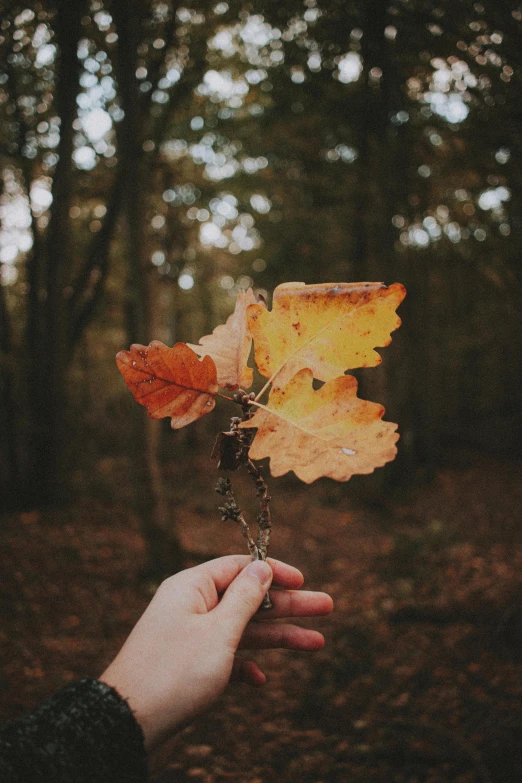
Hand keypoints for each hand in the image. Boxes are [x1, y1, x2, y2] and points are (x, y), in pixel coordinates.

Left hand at [99, 555, 332, 750]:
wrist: (128, 724)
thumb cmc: (174, 673)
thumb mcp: (218, 632)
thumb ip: (245, 598)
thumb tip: (263, 567)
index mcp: (192, 587)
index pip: (240, 567)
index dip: (274, 572)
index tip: (304, 579)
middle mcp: (191, 606)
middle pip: (248, 599)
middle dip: (288, 606)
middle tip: (327, 607)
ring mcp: (191, 637)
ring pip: (242, 630)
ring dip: (278, 636)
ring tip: (317, 643)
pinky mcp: (189, 666)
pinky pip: (225, 658)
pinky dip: (244, 666)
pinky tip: (260, 680)